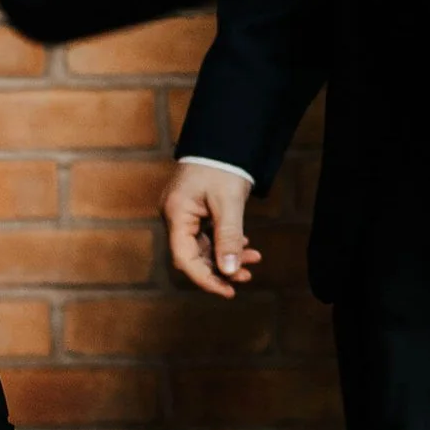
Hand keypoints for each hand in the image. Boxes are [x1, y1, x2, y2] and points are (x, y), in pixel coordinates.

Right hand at [163, 160, 262, 298]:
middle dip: (221, 269)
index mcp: (176, 214)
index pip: (185, 259)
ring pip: (202, 247)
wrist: (223, 139)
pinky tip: (245, 244)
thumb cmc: (223, 166)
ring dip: (226, 256)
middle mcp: (175, 216)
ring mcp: (183, 214)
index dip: (206, 279)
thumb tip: (230, 271)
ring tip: (254, 259)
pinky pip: (207, 235)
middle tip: (248, 277)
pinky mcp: (194, 211)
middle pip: (193, 256)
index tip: (229, 290)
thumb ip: (229, 237)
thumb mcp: (229, 203)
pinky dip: (225, 243)